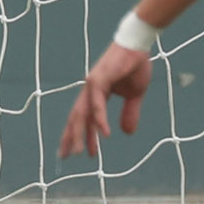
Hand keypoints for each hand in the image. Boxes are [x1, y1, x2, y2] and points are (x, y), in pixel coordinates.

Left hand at [59, 42, 152, 158]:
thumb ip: (129, 113)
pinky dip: (99, 119)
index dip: (83, 135)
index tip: (81, 153)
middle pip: (76, 118)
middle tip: (65, 157)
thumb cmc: (135, 67)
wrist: (139, 46)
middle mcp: (89, 91)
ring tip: (80, 152)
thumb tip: (127, 133)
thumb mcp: (135, 95)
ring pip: (82, 114)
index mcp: (95, 94)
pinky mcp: (99, 79)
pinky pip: (97, 104)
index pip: (84, 118)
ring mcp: (92, 85)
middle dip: (71, 138)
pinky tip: (103, 133)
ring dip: (81, 134)